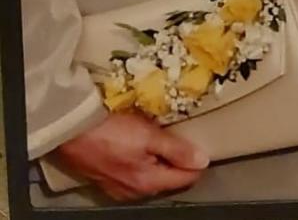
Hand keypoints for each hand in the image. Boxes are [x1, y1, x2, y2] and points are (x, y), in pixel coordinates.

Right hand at [50, 111, 208, 201]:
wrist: (71, 130)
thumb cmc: (111, 131)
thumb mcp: (148, 136)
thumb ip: (176, 150)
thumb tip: (202, 160)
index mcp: (148, 182)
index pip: (185, 179)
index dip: (197, 161)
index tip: (201, 143)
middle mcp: (135, 191)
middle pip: (168, 179)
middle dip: (179, 161)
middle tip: (183, 136)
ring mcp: (119, 187)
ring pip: (152, 176)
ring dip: (160, 160)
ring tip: (162, 137)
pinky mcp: (107, 178)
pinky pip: (135, 172)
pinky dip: (143, 160)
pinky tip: (139, 144)